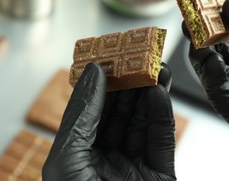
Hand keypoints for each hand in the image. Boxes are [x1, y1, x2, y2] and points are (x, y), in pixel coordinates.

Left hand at [42, 62, 175, 180]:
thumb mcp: (66, 160)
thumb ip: (81, 115)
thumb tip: (93, 73)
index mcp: (81, 155)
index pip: (94, 111)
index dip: (103, 83)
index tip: (112, 58)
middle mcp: (108, 158)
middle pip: (121, 113)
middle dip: (130, 83)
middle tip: (139, 58)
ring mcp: (135, 166)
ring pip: (144, 122)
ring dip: (150, 92)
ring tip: (155, 68)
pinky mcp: (160, 175)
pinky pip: (162, 140)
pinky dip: (162, 114)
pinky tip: (160, 93)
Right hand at [183, 0, 228, 180]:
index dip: (225, 22)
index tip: (207, 5)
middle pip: (227, 56)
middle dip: (207, 39)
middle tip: (190, 22)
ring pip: (221, 78)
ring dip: (205, 60)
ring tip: (195, 42)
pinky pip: (227, 103)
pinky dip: (216, 85)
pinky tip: (213, 67)